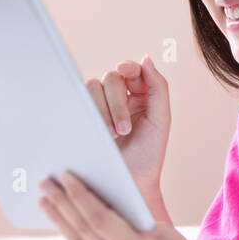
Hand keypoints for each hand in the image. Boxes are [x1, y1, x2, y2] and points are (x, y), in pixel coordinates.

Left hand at [39, 169, 238, 239]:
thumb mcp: (169, 238)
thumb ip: (137, 222)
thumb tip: (105, 201)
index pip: (100, 219)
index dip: (79, 196)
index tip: (65, 176)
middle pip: (83, 233)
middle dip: (62, 206)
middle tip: (45, 184)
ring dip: (62, 223)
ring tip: (46, 203)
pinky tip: (70, 227)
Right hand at [85, 55, 170, 186]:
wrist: (130, 181)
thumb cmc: (148, 154)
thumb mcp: (161, 119)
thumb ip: (158, 87)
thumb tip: (147, 58)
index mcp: (140, 95)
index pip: (131, 71)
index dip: (128, 67)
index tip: (126, 71)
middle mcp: (118, 98)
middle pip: (110, 78)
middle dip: (117, 102)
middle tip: (124, 129)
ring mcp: (98, 108)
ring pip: (91, 87)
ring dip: (102, 109)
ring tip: (112, 135)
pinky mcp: (83, 117)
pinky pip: (77, 102)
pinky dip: (88, 112)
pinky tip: (97, 131)